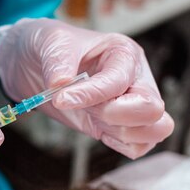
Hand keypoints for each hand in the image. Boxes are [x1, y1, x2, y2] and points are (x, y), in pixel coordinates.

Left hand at [0, 18, 173, 158]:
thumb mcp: (52, 41)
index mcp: (124, 53)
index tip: (61, 99)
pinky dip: (118, 144)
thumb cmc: (52, 46)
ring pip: (154, 131)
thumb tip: (60, 84)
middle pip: (152, 109)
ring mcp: (131, 105)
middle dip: (113, 115)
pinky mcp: (118, 126)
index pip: (120, 81)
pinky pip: (138, 147)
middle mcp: (135, 79)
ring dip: (118, 131)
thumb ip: (57, 61)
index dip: (91, 95)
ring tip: (91, 114)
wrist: (36, 63)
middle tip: (86, 108)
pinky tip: (95, 126)